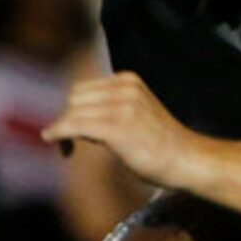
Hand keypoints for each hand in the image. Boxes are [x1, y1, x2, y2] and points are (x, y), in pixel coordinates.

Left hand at [40, 71, 196, 186]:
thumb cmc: (164, 145)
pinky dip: (59, 132)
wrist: (188, 160)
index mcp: (129, 81)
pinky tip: (52, 139)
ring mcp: (121, 107)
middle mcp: (124, 88)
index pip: (84, 88)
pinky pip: (75, 125)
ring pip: (73, 112)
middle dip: (68, 118)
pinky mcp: (116, 127)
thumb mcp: (138, 112)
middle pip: (75, 98)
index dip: (73, 109)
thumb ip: (113, 107)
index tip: (71, 130)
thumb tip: (77, 117)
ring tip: (67, 149)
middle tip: (68, 143)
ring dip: (63, 130)